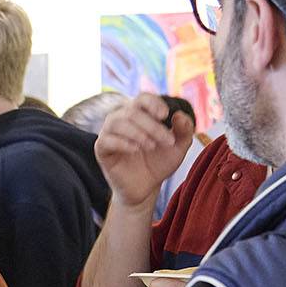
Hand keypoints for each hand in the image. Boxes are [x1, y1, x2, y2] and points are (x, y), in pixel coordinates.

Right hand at [95, 93, 194, 207]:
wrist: (146, 187)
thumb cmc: (159, 163)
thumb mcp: (178, 147)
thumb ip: (184, 131)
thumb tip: (180, 115)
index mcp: (140, 114)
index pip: (143, 98)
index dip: (153, 103)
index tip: (164, 115)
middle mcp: (122, 119)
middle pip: (132, 111)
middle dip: (152, 126)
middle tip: (168, 141)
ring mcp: (109, 133)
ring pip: (118, 122)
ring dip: (138, 133)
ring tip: (152, 146)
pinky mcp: (102, 149)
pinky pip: (107, 140)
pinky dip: (122, 143)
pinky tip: (135, 150)